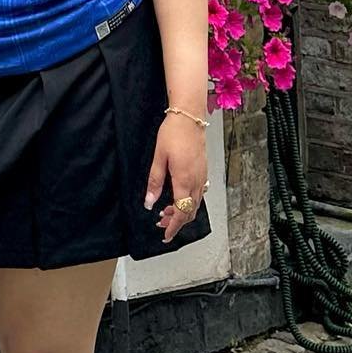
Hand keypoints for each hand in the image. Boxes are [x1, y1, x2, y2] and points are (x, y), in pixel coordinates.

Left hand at [145, 112, 208, 243]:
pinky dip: (188, 201)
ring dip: (182, 211)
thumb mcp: (158, 158)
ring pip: (195, 204)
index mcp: (184, 181)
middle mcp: (196, 181)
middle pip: (190, 212)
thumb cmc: (173, 134)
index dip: (173, 227)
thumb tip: (149, 202)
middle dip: (176, 222)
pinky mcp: (203, 171)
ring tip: (165, 211)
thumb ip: (154, 182)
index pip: (181, 212)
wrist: (189, 117)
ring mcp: (202, 176)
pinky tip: (177, 197)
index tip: (165, 235)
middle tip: (160, 223)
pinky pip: (198, 193)